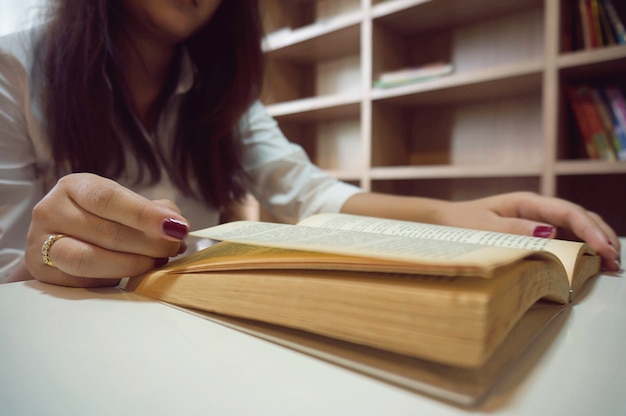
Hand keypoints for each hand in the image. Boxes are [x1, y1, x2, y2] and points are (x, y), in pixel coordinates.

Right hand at [24, 173, 188, 286]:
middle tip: (173, 248)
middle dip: (149, 243)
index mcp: (75, 186)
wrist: (60, 239)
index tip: (176, 227)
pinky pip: (84, 280)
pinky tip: (135, 274)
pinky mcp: (44, 272)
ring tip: (156, 261)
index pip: (109, 198)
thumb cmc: (101, 217)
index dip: (145, 214)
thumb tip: (177, 228)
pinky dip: (115, 278)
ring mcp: (41, 242)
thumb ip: (152, 211)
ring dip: (132, 264)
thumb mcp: (122, 204)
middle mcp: (52, 210)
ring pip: (90, 259)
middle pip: (106, 232)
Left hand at [342, 191, 620, 270]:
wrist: (442, 225)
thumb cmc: (460, 224)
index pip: (568, 212)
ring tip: (612, 264)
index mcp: (527, 202)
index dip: (590, 230)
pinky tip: (590, 262)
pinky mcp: (532, 233)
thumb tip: (549, 231)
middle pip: (579, 217)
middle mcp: (536, 209)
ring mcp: (536, 220)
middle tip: (615, 261)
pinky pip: (563, 238)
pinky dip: (579, 248)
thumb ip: (515, 229)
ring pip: (575, 227)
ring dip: (595, 242)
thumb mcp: (484, 227)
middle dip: (601, 236)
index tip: (605, 249)